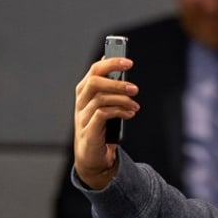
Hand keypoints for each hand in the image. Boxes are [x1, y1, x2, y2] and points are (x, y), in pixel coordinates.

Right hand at [73, 57, 138, 189]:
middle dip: (117, 83)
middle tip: (135, 89)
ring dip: (122, 100)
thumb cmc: (101, 126)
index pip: (95, 70)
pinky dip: (119, 112)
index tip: (129, 63)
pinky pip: (102, 114)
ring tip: (135, 106)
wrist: (93, 155)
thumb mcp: (107, 103)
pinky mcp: (89, 130)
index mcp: (85, 91)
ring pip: (100, 98)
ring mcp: (83, 116)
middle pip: (95, 82)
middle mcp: (81, 101)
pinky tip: (129, 114)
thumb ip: (111, 86)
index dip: (111, 63)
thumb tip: (120, 65)